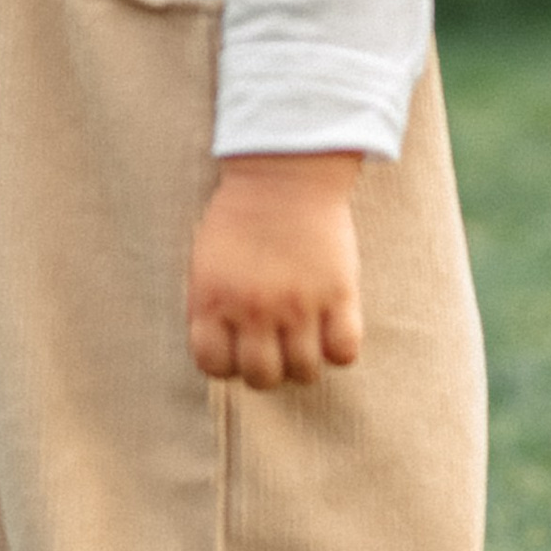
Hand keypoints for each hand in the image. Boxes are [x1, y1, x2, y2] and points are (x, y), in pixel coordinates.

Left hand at [187, 153, 364, 387]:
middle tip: (276, 347)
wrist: (284, 173)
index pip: (214, 366)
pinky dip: (340, 349)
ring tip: (306, 339)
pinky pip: (344, 351)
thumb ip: (209, 306)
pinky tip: (333, 329)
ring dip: (305, 363)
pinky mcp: (337, 294)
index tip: (239, 348)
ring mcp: (297, 304)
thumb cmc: (240, 215)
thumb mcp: (206, 261)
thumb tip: (221, 348)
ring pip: (305, 371)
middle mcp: (253, 309)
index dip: (228, 364)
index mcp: (212, 299)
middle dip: (268, 369)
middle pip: (261, 377)